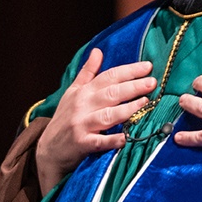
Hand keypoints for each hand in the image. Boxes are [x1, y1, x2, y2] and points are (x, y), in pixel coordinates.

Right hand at [36, 50, 155, 191]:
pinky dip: (113, 140)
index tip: (147, 67)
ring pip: (108, 115)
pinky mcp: (82, 144)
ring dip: (127, 109)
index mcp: (83, 92)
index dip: (129, 71)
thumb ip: (87, 73)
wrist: (48, 149)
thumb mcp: (72, 93)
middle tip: (152, 82)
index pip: (108, 77)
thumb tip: (98, 51)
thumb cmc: (64, 119)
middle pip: (111, 93)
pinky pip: (100, 141)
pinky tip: (126, 138)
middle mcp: (83, 105)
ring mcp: (82, 125)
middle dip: (133, 86)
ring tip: (145, 103)